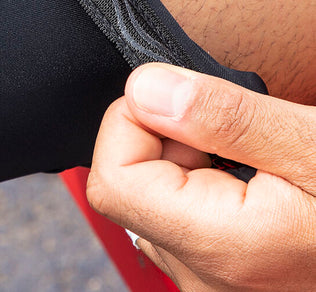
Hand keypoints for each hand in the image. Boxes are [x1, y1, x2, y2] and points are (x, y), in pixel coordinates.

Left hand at [87, 63, 315, 291]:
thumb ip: (226, 118)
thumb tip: (145, 88)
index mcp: (223, 250)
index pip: (112, 181)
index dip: (131, 123)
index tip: (175, 97)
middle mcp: (205, 278)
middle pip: (128, 185)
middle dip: (163, 136)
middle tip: (229, 127)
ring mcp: (213, 281)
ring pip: (152, 196)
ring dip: (185, 156)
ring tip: (248, 152)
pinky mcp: (225, 272)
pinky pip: (180, 214)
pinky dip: (200, 179)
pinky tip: (249, 173)